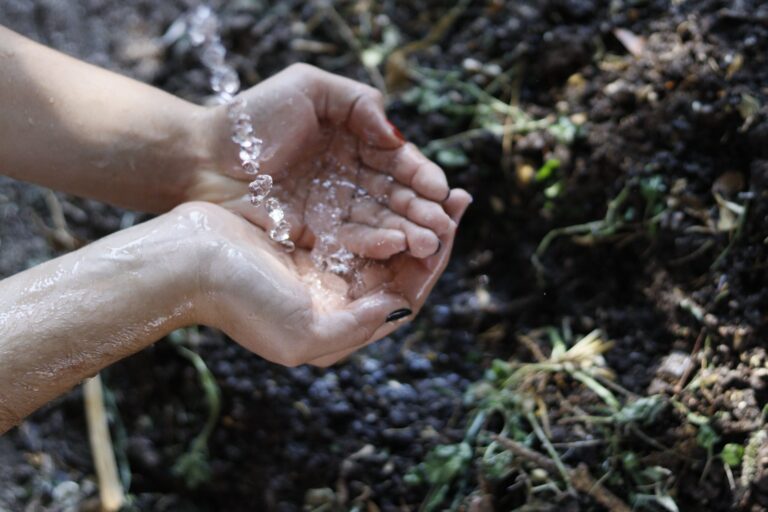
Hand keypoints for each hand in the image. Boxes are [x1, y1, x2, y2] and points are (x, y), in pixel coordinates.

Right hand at [176, 193, 469, 366]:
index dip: (433, 264)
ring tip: (437, 188)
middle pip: (400, 268)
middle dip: (431, 236)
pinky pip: (357, 222)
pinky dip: (379, 206)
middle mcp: (338, 299)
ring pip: (383, 243)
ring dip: (410, 216)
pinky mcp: (308, 239)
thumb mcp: (305, 335)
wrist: (186, 261)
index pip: (405, 297)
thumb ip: (359, 328)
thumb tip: (401, 307)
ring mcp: (323, 268)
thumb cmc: (240, 300)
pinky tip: (395, 183)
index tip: (451, 230)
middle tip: (458, 200)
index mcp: (342, 324)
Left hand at [188, 64, 454, 258]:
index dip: (421, 175)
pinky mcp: (318, 235)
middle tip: (445, 223)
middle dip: (423, 210)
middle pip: (395, 195)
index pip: (397, 161)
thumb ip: (360, 104)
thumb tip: (396, 139)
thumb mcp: (309, 88)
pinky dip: (376, 243)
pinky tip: (397, 245)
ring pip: (380, 221)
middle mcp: (349, 177)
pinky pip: (353, 240)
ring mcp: (335, 208)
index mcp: (354, 141)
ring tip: (431, 241)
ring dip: (408, 231)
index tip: (441, 189)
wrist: (203, 157)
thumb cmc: (253, 118)